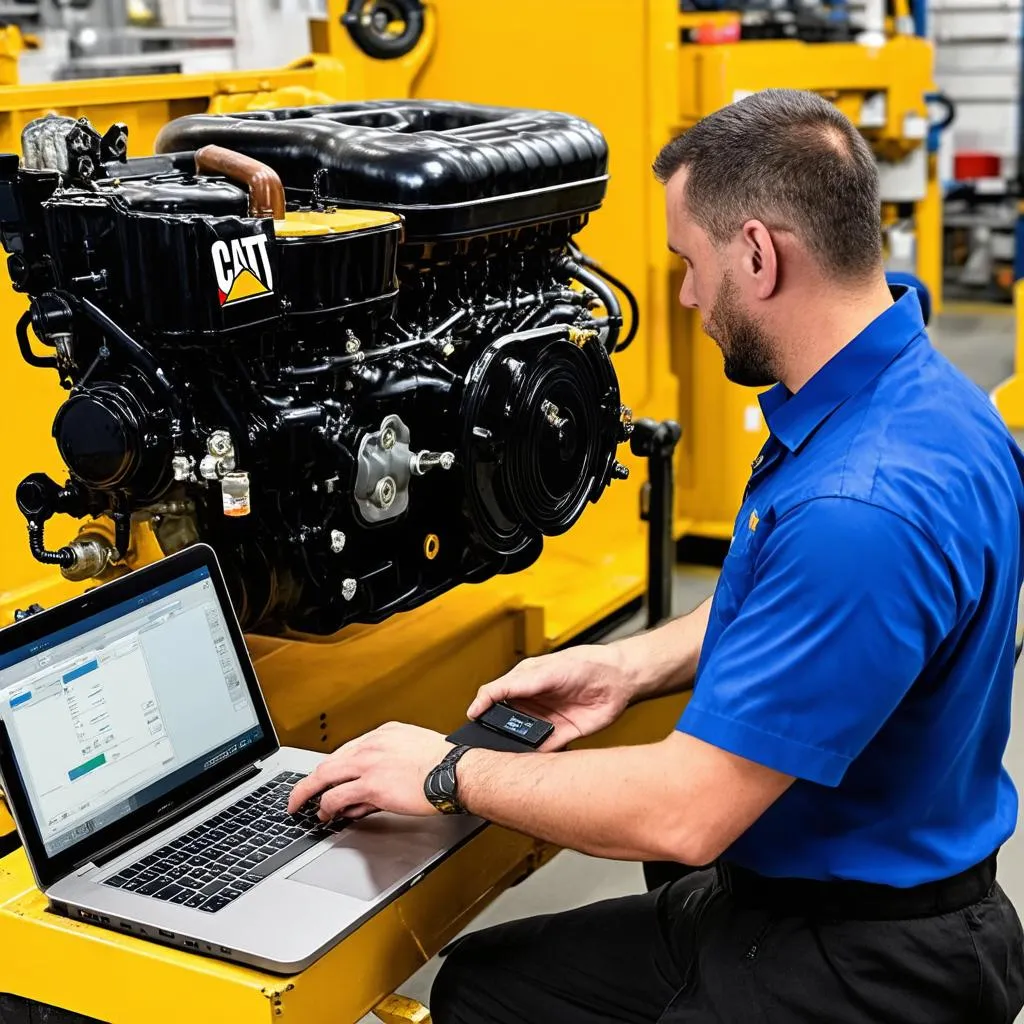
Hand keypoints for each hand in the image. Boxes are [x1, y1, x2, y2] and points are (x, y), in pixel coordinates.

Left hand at [287, 722, 452, 820]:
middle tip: (300, 794)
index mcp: (384, 734)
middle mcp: (372, 745)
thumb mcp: (413, 752)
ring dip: (312, 795)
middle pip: (329, 762)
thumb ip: (387, 766)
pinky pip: (337, 797)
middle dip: (310, 781)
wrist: (456, 773)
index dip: (332, 768)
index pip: (347, 751)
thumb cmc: (443, 765)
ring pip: (325, 777)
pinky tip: (325, 815)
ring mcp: (369, 764)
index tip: (325, 777)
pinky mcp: (371, 785)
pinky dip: (326, 808)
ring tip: (308, 808)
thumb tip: (371, 788)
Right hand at [468, 645, 635, 750]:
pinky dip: (535, 758)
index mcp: (524, 682)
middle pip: (505, 722)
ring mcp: (546, 720)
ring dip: (515, 746)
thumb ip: (515, 685)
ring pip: (521, 739)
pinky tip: (532, 759)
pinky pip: (542, 752)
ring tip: (508, 751)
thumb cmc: (583, 664)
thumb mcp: (544, 671)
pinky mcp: (562, 736)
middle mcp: (532, 703)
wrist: (619, 679)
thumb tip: (487, 697)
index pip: (494, 696)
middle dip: (496, 732)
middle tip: (489, 740)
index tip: (471, 720)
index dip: (480, 708)